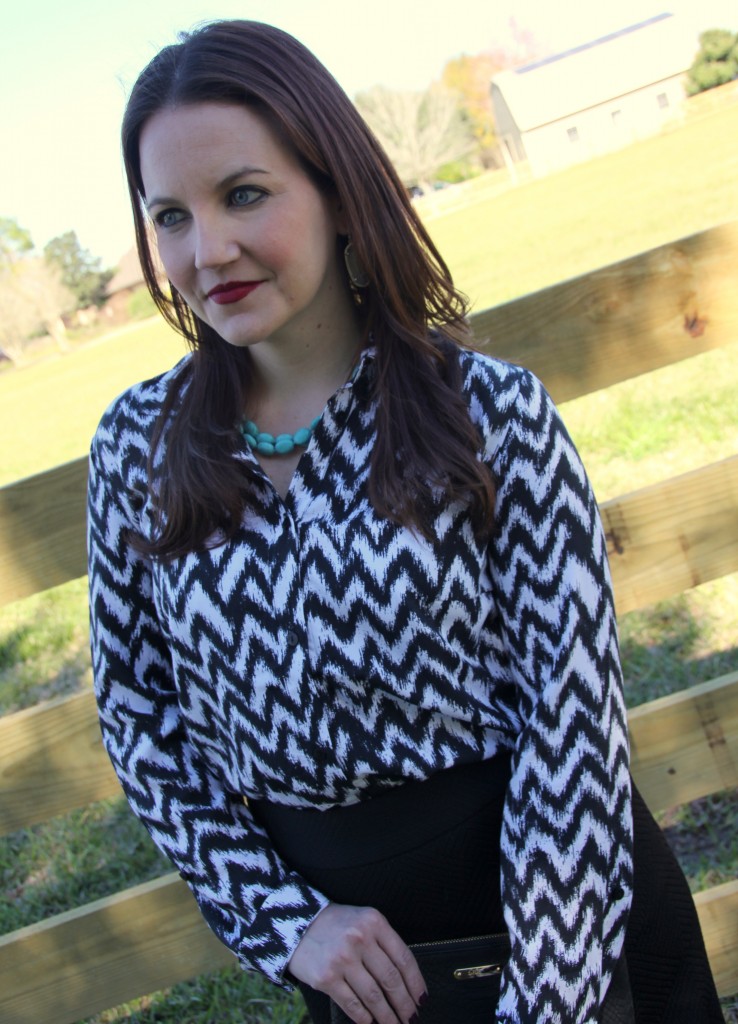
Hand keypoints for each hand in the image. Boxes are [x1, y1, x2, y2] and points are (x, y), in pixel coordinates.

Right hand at [288, 903, 426, 1023]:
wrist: (298, 925)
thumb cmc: (336, 925)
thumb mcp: (363, 921)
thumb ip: (383, 942)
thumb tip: (406, 980)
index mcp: (374, 922)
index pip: (403, 958)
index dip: (416, 983)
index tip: (422, 999)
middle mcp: (359, 939)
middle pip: (391, 979)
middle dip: (405, 1003)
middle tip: (412, 1017)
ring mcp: (342, 959)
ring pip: (374, 996)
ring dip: (388, 1015)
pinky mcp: (326, 978)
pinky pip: (352, 1003)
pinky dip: (365, 1017)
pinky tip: (371, 1022)